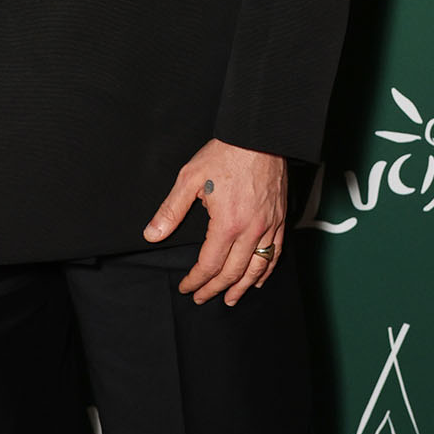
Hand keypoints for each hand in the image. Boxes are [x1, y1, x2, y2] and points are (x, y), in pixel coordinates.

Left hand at [144, 138, 286, 305]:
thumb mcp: (189, 178)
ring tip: (231, 298)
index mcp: (227, 224)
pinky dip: (266, 270)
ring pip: (257, 267)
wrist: (259, 135)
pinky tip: (259, 277)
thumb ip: (171, 210)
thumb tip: (152, 234)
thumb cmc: (225, 154)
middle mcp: (251, 230)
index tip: (186, 287)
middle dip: (215, 289)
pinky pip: (276, 252)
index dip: (196, 280)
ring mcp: (269, 226)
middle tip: (202, 298)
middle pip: (233, 272)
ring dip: (242, 287)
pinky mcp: (280, 218)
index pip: (209, 264)